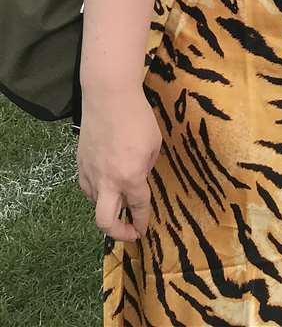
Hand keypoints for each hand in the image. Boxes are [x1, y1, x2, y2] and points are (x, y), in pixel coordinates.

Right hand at [77, 87, 160, 241]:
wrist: (108, 96)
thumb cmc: (137, 117)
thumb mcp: (153, 143)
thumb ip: (146, 166)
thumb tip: (138, 178)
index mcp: (131, 176)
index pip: (137, 207)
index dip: (141, 222)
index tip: (143, 230)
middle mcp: (107, 181)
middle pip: (105, 222)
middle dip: (118, 232)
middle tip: (128, 231)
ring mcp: (90, 174)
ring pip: (95, 204)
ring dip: (108, 207)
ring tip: (120, 198)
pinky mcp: (80, 165)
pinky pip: (87, 188)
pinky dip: (97, 191)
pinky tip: (106, 182)